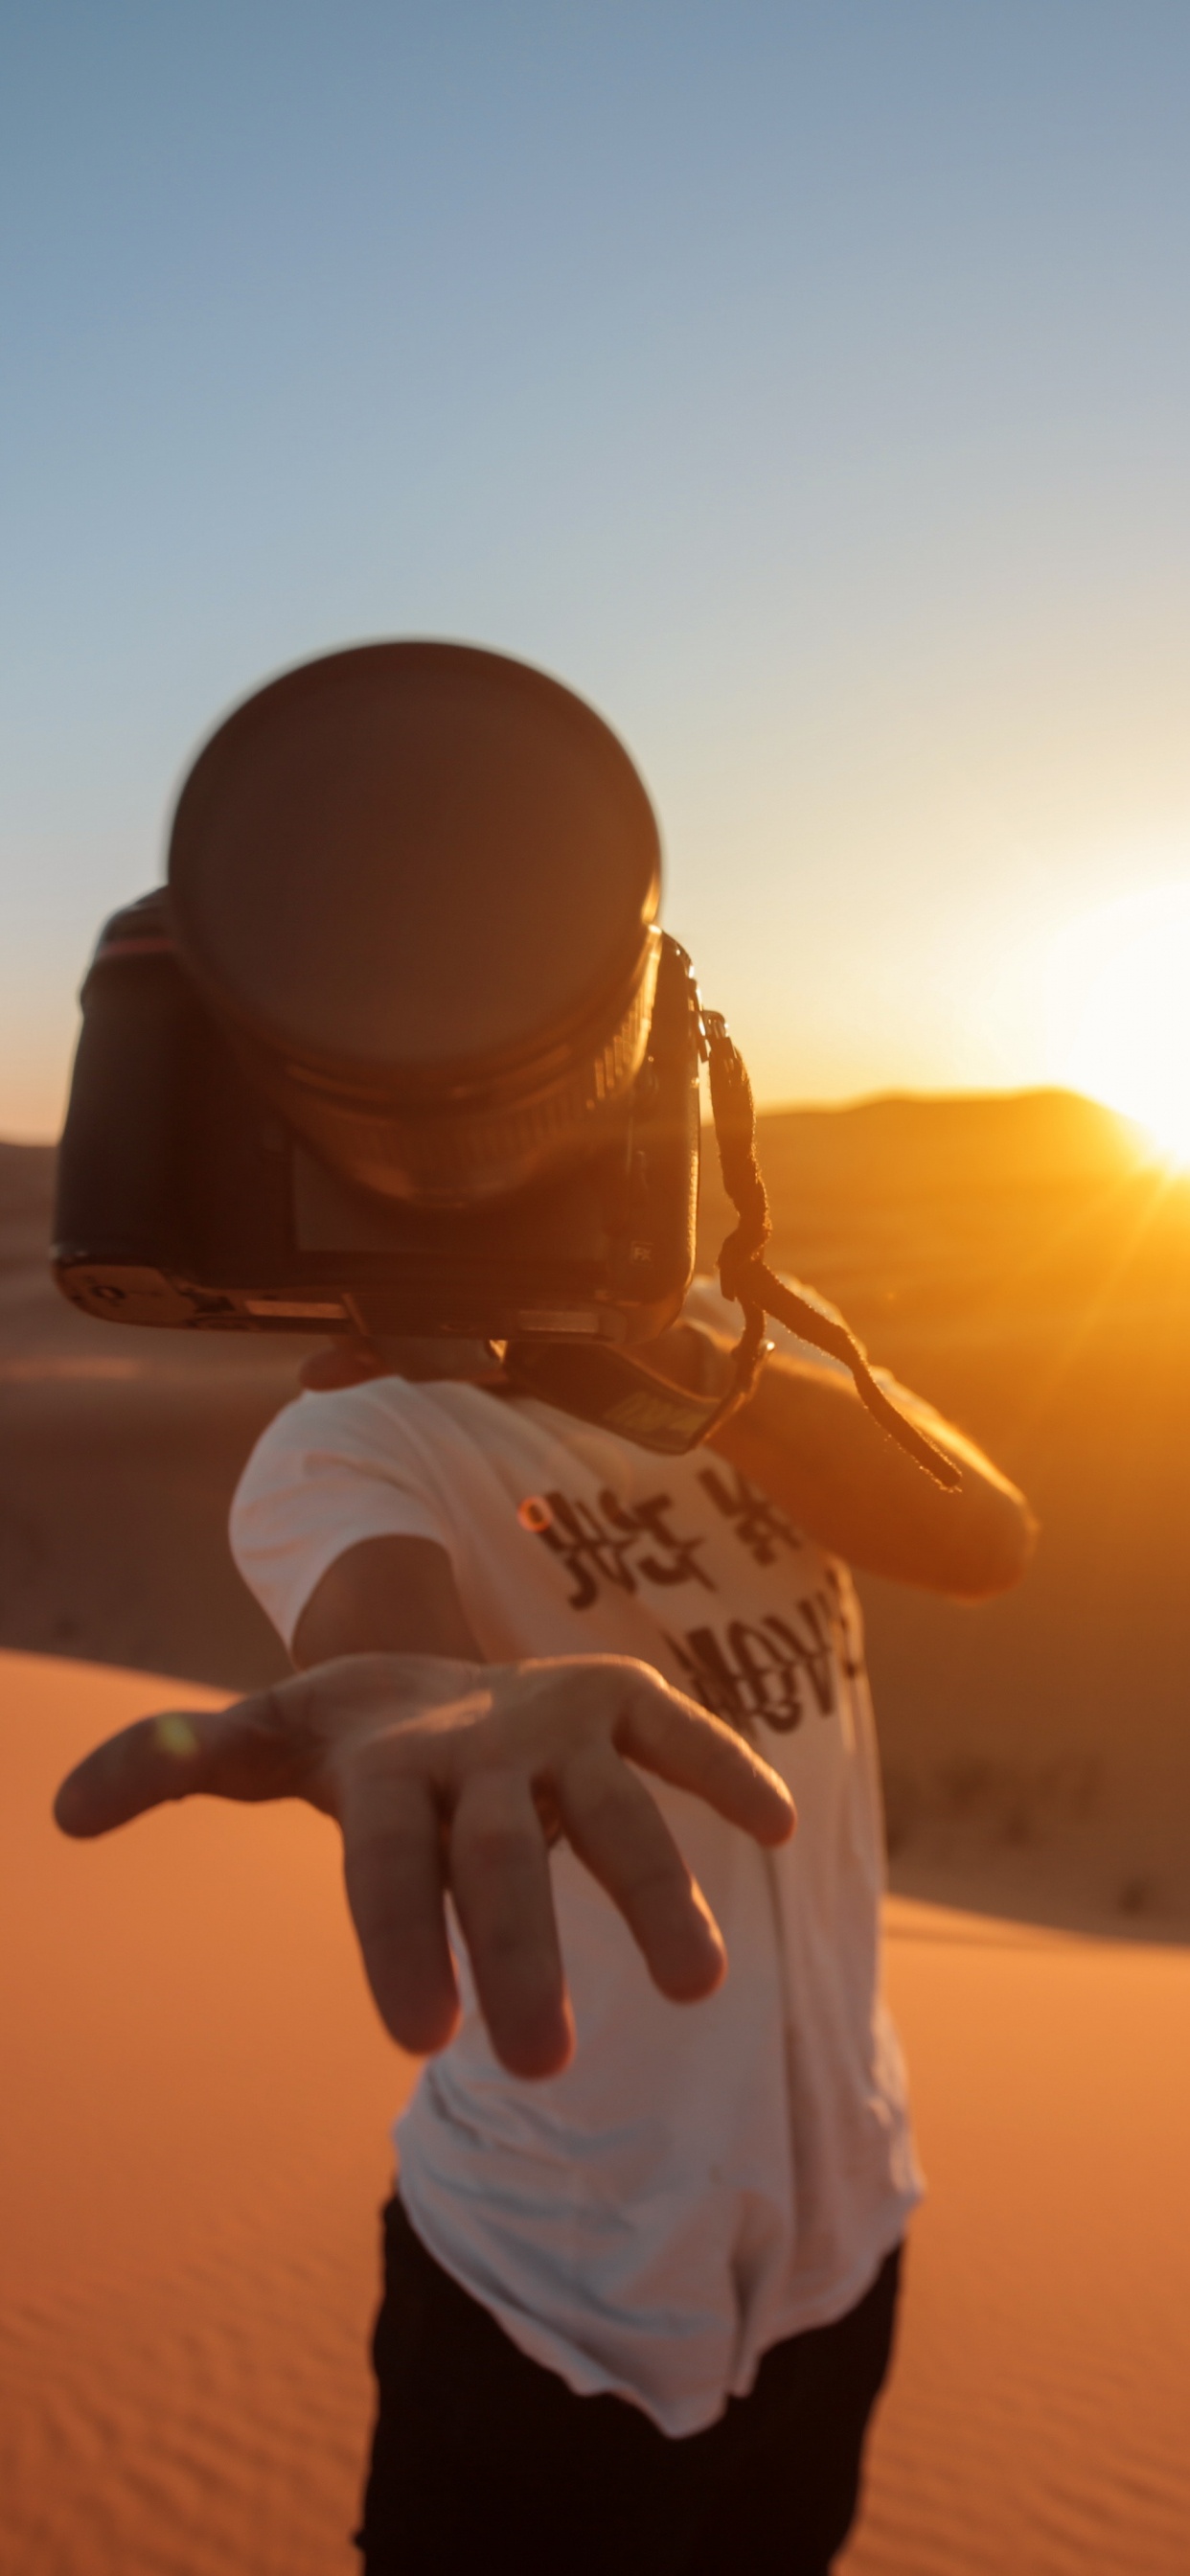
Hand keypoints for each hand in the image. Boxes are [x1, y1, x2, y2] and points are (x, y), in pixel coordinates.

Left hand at [54, 1653, 794, 2079]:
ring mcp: (560, 1723)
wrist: (431, 1655)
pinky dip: (729, 1771)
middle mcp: (479, 1745)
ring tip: (699, 1988)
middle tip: (536, 2066)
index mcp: (386, 1766)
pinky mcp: (625, 1704)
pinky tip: (779, 1827)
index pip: (384, 1860)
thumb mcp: (262, 1742)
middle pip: (501, 1858)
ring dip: (657, 1890)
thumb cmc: (347, 1739)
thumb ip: (174, 1765)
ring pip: (615, 1809)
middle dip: (521, 1953)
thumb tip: (56, 1809)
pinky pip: (683, 1736)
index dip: (399, 1939)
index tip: (420, 2042)